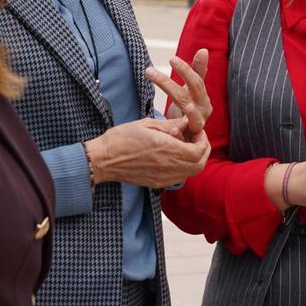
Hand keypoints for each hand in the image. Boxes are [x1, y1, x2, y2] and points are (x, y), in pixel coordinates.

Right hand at [85, 116, 209, 187]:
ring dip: (195, 159)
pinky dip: (184, 167)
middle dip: (203, 150)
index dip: (203, 140)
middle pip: (199, 164)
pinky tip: (175, 155)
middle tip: (195, 138)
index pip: (199, 150)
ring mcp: (163, 178)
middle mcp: (168, 166)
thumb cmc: (122, 138)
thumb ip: (171, 124)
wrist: (103, 160)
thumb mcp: (148, 124)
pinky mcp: (157, 184)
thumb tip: (188, 122)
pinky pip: (180, 177)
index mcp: (167, 149)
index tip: (196, 130)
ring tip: (186, 145)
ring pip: (191, 172)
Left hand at [151, 49, 211, 134]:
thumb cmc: (190, 107)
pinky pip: (184, 135)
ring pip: (188, 114)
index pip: (196, 81)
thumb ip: (198, 70)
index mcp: (203, 97)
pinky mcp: (189, 138)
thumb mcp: (193, 89)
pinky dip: (178, 133)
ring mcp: (197, 125)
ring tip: (184, 105)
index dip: (185, 70)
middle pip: (185, 95)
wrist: (189, 134)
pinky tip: (171, 132)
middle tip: (148, 71)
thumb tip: (204, 50)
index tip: (171, 59)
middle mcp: (203, 110)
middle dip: (167, 83)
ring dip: (187, 112)